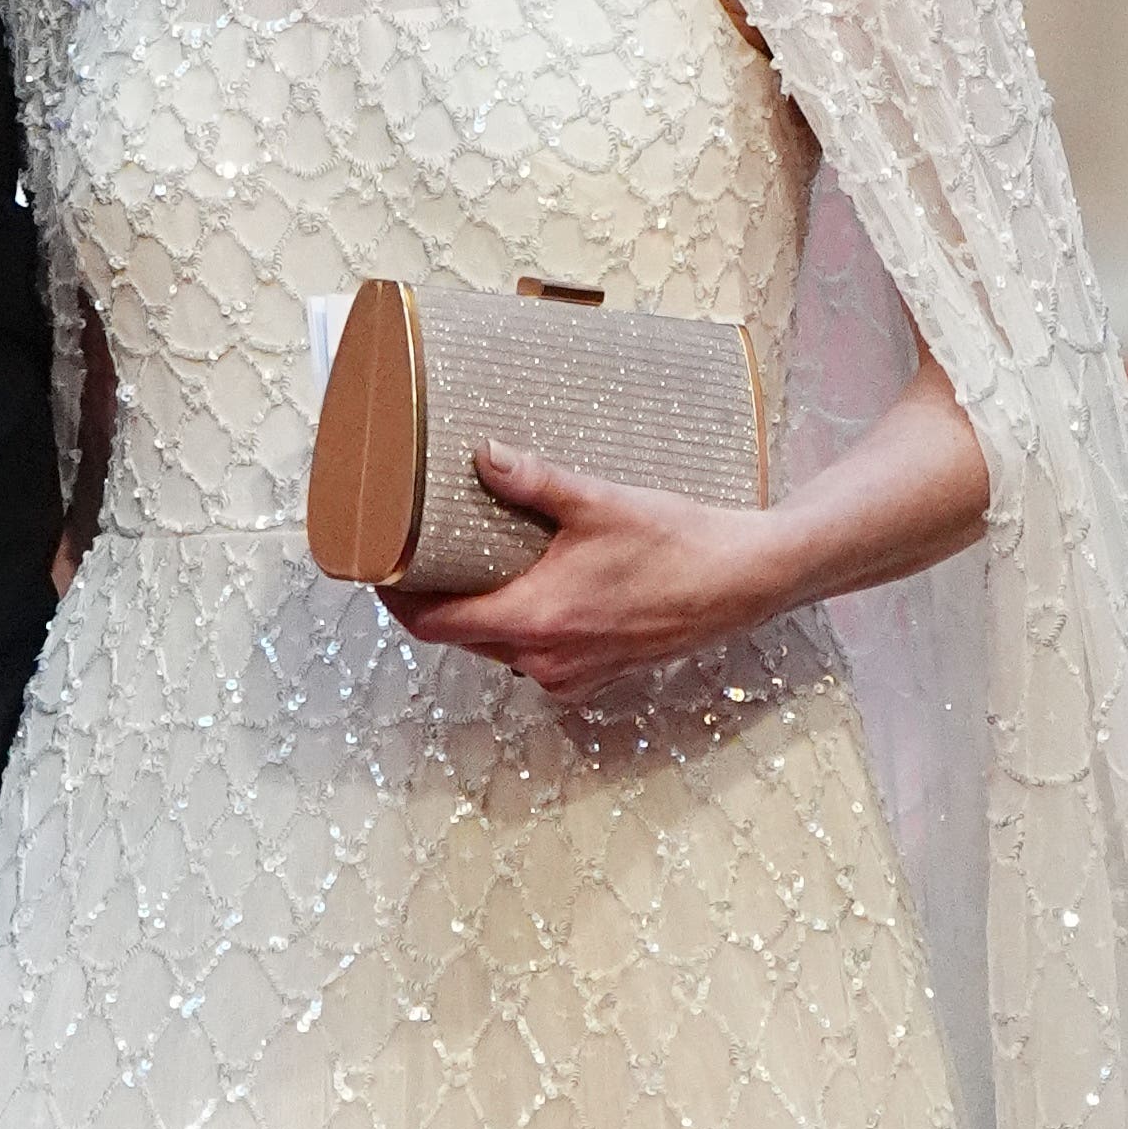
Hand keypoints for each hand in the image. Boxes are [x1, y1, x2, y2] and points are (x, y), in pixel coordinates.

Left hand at [384, 443, 796, 702]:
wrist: (750, 579)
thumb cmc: (681, 544)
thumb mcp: (599, 502)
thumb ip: (534, 480)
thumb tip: (483, 455)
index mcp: (536, 621)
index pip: (433, 626)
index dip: (395, 600)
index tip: (377, 569)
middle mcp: (547, 660)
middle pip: (460, 637)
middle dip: (432, 600)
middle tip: (417, 555)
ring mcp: (574, 674)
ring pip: (498, 647)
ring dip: (477, 613)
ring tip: (467, 564)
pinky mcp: (600, 673)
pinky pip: (536, 655)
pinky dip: (520, 625)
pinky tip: (528, 586)